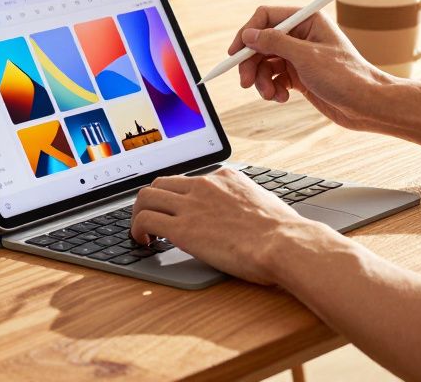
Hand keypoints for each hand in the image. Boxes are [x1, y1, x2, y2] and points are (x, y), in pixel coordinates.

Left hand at [129, 168, 331, 284]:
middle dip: (151, 201)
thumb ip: (246, 202)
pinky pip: (146, 220)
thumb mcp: (263, 203)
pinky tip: (142, 241)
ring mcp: (191, 205)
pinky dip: (137, 229)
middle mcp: (204, 185)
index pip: (188, 180)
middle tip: (150, 219)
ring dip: (138, 214)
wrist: (284, 243)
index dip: (176, 197)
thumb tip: (245, 214)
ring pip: (146, 197)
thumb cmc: (282, 232)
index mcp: (225, 177)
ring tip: (142, 231)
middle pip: (160, 183)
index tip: (173, 210)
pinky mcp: (183, 228)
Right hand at [229, 6, 392, 130]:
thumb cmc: (346, 77)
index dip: (248, 33)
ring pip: (265, 63)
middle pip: (261, 42)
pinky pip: (274, 78)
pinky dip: (273, 88)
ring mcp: (300, 56)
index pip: (266, 17)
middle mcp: (302, 35)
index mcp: (307, 20)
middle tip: (245, 83)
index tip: (235, 53)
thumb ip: (275, 42)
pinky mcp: (299, 75)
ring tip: (270, 95)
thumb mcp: (306, 57)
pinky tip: (282, 97)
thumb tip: (248, 35)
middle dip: (251, 63)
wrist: (366, 105)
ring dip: (261, 80)